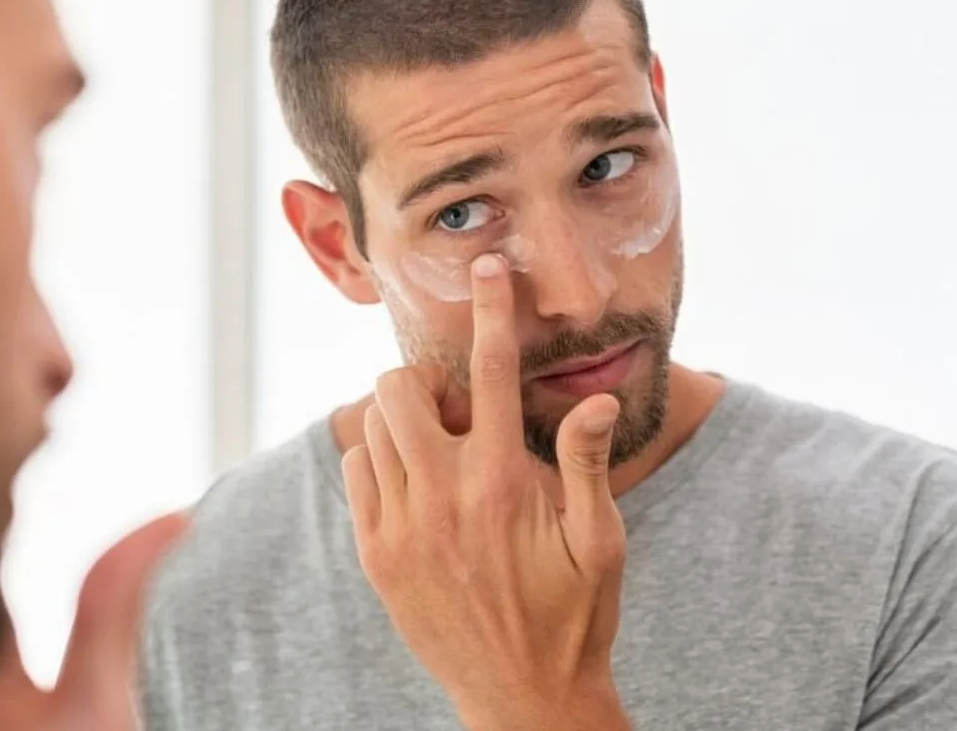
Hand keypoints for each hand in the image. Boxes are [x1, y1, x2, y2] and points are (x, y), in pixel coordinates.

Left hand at [342, 253, 630, 730]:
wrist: (522, 696)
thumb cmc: (574, 614)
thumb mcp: (600, 542)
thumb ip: (585, 464)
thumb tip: (594, 399)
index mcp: (503, 483)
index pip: (492, 373)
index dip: (491, 310)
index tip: (488, 268)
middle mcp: (443, 497)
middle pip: (401, 388)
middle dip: (424, 378)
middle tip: (457, 409)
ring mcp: (400, 527)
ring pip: (370, 427)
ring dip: (401, 418)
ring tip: (441, 449)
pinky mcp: (375, 554)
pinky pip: (356, 472)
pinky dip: (377, 457)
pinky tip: (416, 482)